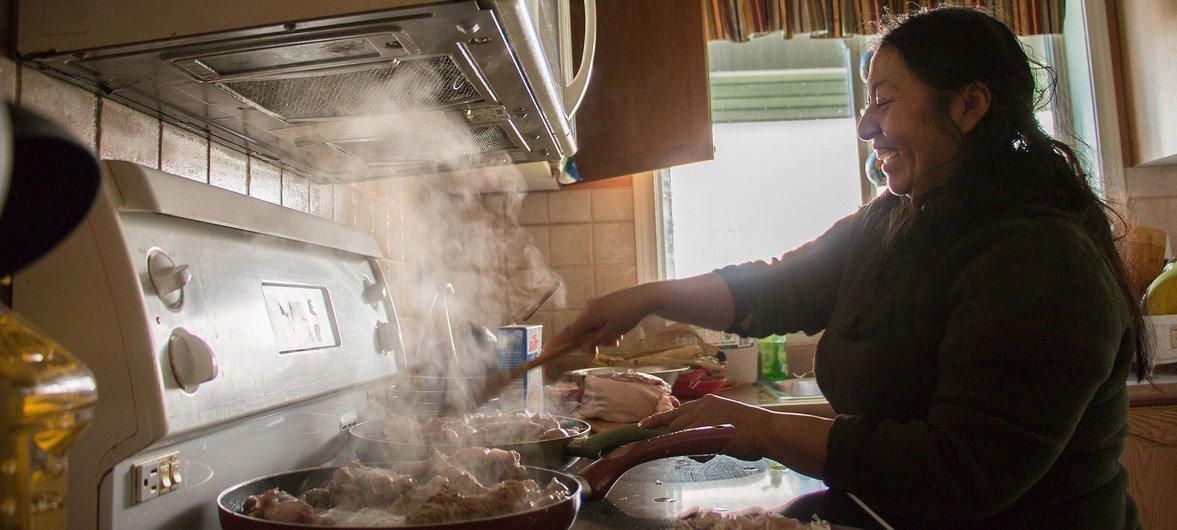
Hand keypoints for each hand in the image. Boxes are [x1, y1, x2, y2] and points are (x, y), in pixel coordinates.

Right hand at [549, 283, 661, 352]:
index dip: (560, 342)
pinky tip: (619, 333)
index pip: (570, 332)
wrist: (644, 298)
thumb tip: (582, 346)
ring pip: (593, 327)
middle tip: (604, 349)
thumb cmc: (627, 315)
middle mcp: (589, 309)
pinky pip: (600, 321)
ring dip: (602, 337)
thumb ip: (595, 340)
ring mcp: (597, 305)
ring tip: (617, 341)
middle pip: (582, 331)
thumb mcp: (611, 332)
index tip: (548, 349)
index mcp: (588, 316)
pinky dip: (606, 329)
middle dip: (592, 342)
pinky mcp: (605, 304)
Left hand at [639, 393, 772, 460]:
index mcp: (709, 403)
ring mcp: (705, 417)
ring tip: (701, 450)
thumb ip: (709, 433)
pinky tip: (702, 454)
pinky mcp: (707, 429)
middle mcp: (704, 406)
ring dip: (682, 444)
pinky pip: (689, 441)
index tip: (643, 424)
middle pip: (674, 421)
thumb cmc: (753, 432)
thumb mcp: (727, 427)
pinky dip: (690, 449)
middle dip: (667, 434)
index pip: (679, 411)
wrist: (768, 431)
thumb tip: (697, 448)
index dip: (660, 419)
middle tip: (660, 442)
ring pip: (680, 431)